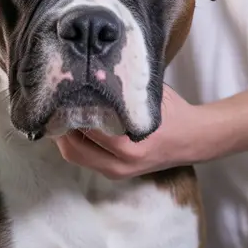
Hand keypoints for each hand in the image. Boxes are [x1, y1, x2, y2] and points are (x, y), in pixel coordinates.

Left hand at [54, 86, 211, 179]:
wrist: (194, 140)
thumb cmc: (173, 113)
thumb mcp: (149, 96)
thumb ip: (123, 89)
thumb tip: (92, 72)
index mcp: (129, 145)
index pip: (86, 127)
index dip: (70, 109)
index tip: (62, 93)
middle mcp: (120, 163)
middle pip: (73, 149)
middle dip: (60, 127)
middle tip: (53, 105)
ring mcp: (117, 173)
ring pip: (75, 157)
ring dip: (64, 137)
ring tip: (60, 114)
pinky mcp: (116, 174)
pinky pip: (85, 160)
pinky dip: (76, 144)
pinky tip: (74, 126)